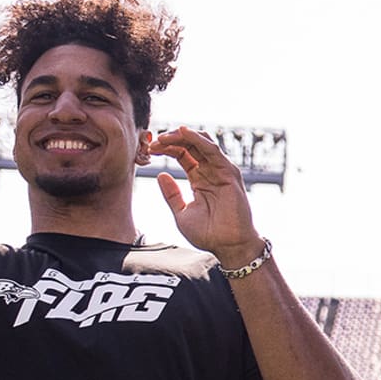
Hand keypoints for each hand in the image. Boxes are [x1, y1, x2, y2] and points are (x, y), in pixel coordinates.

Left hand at [149, 126, 263, 267]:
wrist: (229, 246)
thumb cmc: (209, 234)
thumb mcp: (181, 213)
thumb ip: (171, 194)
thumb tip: (160, 175)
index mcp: (200, 179)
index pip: (183, 154)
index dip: (167, 148)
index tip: (150, 149)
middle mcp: (211, 171)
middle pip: (191, 145)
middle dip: (172, 139)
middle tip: (154, 141)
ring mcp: (221, 170)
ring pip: (202, 143)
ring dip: (182, 136)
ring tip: (165, 136)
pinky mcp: (229, 173)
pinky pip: (213, 150)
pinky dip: (199, 139)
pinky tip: (184, 133)